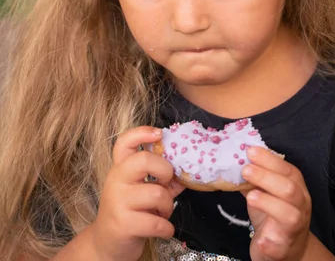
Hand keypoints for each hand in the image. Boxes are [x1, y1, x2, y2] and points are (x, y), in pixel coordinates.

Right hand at [90, 126, 184, 260]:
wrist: (107, 243)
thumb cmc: (130, 211)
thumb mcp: (141, 190)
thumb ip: (160, 179)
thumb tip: (185, 171)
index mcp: (120, 168)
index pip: (124, 142)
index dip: (141, 133)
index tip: (159, 133)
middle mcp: (116, 180)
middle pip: (143, 160)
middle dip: (165, 170)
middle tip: (167, 183)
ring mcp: (118, 201)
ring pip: (156, 194)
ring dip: (168, 206)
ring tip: (164, 213)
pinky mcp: (123, 224)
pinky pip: (156, 222)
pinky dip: (167, 228)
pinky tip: (164, 230)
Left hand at [241, 147, 310, 260]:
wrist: (287, 250)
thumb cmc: (274, 215)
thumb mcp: (266, 192)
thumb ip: (254, 177)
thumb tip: (235, 159)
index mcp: (296, 187)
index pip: (287, 170)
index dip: (269, 160)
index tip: (250, 151)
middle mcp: (299, 206)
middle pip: (289, 189)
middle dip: (266, 177)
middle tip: (245, 170)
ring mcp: (293, 229)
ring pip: (289, 215)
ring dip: (268, 203)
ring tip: (250, 196)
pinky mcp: (283, 250)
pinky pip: (279, 247)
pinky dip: (269, 243)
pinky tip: (260, 239)